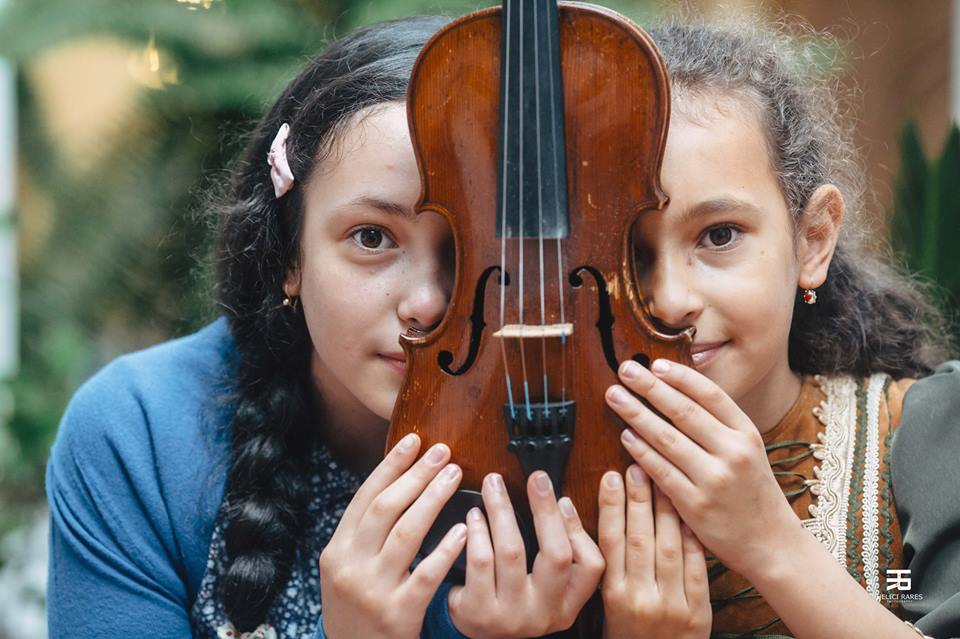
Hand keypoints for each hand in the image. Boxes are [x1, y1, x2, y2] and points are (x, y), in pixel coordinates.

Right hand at [319, 434, 466, 638]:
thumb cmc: (358, 608)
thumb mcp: (347, 569)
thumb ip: (365, 534)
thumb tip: (399, 482)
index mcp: (336, 551)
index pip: (365, 497)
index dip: (390, 466)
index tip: (413, 440)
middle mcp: (349, 567)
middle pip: (386, 508)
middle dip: (416, 475)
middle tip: (443, 452)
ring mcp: (372, 591)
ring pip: (406, 533)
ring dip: (433, 499)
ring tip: (455, 476)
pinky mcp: (397, 615)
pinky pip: (426, 575)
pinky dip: (446, 549)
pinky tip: (463, 529)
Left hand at [447, 471, 604, 637]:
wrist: (472, 633)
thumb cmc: (510, 597)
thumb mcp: (544, 584)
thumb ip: (558, 549)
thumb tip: (560, 503)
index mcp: (566, 605)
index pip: (591, 566)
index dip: (577, 528)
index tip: (561, 496)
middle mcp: (544, 614)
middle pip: (556, 555)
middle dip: (545, 509)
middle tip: (536, 479)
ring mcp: (511, 616)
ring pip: (512, 551)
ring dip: (503, 511)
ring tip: (493, 488)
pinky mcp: (478, 611)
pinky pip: (480, 562)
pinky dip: (478, 531)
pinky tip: (473, 516)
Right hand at [598, 465, 710, 638]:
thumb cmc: (631, 634)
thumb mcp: (609, 605)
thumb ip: (610, 566)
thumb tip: (607, 518)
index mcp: (613, 595)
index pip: (609, 541)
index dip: (610, 507)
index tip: (610, 478)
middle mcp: (639, 597)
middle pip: (638, 538)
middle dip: (637, 499)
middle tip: (637, 468)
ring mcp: (671, 604)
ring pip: (667, 547)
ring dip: (665, 510)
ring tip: (663, 480)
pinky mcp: (697, 612)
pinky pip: (696, 567)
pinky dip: (692, 539)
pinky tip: (688, 515)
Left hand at [605, 359, 801, 577]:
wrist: (769, 543)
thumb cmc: (752, 491)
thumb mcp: (748, 450)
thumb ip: (718, 424)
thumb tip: (675, 390)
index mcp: (747, 434)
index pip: (710, 395)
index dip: (680, 377)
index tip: (655, 364)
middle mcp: (733, 452)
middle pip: (684, 411)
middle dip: (650, 387)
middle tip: (626, 370)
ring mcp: (714, 479)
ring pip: (667, 438)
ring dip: (636, 414)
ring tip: (615, 396)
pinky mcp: (695, 504)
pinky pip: (660, 470)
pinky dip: (640, 450)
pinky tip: (625, 435)